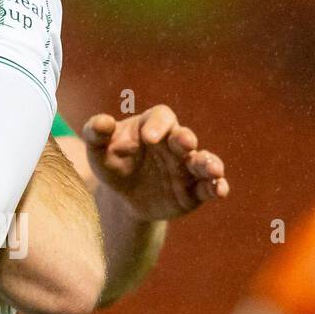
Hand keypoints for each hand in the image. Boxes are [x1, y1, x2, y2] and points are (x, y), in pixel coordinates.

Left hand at [82, 105, 228, 222]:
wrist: (122, 196)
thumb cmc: (112, 163)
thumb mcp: (98, 149)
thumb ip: (96, 133)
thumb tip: (102, 122)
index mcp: (152, 127)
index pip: (161, 117)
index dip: (157, 125)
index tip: (147, 138)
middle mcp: (174, 145)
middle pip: (184, 137)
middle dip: (185, 140)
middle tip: (184, 143)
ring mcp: (186, 168)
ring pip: (203, 162)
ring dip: (210, 164)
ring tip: (212, 170)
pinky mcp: (194, 191)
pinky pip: (208, 187)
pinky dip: (217, 187)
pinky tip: (219, 190)